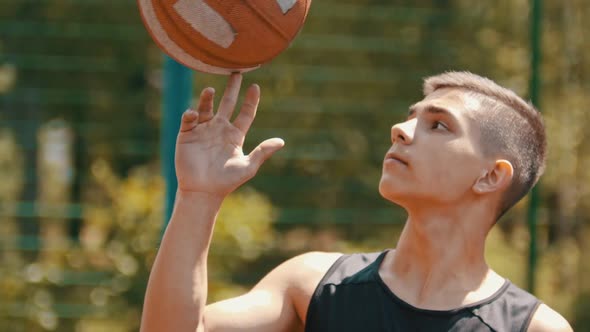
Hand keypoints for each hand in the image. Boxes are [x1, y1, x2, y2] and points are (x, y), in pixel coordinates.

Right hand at [175, 74, 283, 196]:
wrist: (203, 191)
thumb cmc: (227, 181)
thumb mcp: (248, 166)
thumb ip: (263, 152)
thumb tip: (281, 141)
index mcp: (235, 135)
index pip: (245, 113)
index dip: (251, 100)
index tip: (255, 87)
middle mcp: (220, 129)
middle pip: (227, 103)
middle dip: (232, 88)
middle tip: (236, 71)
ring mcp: (203, 130)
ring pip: (206, 107)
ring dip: (207, 98)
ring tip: (210, 90)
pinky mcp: (187, 135)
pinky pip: (188, 119)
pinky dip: (190, 114)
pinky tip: (193, 113)